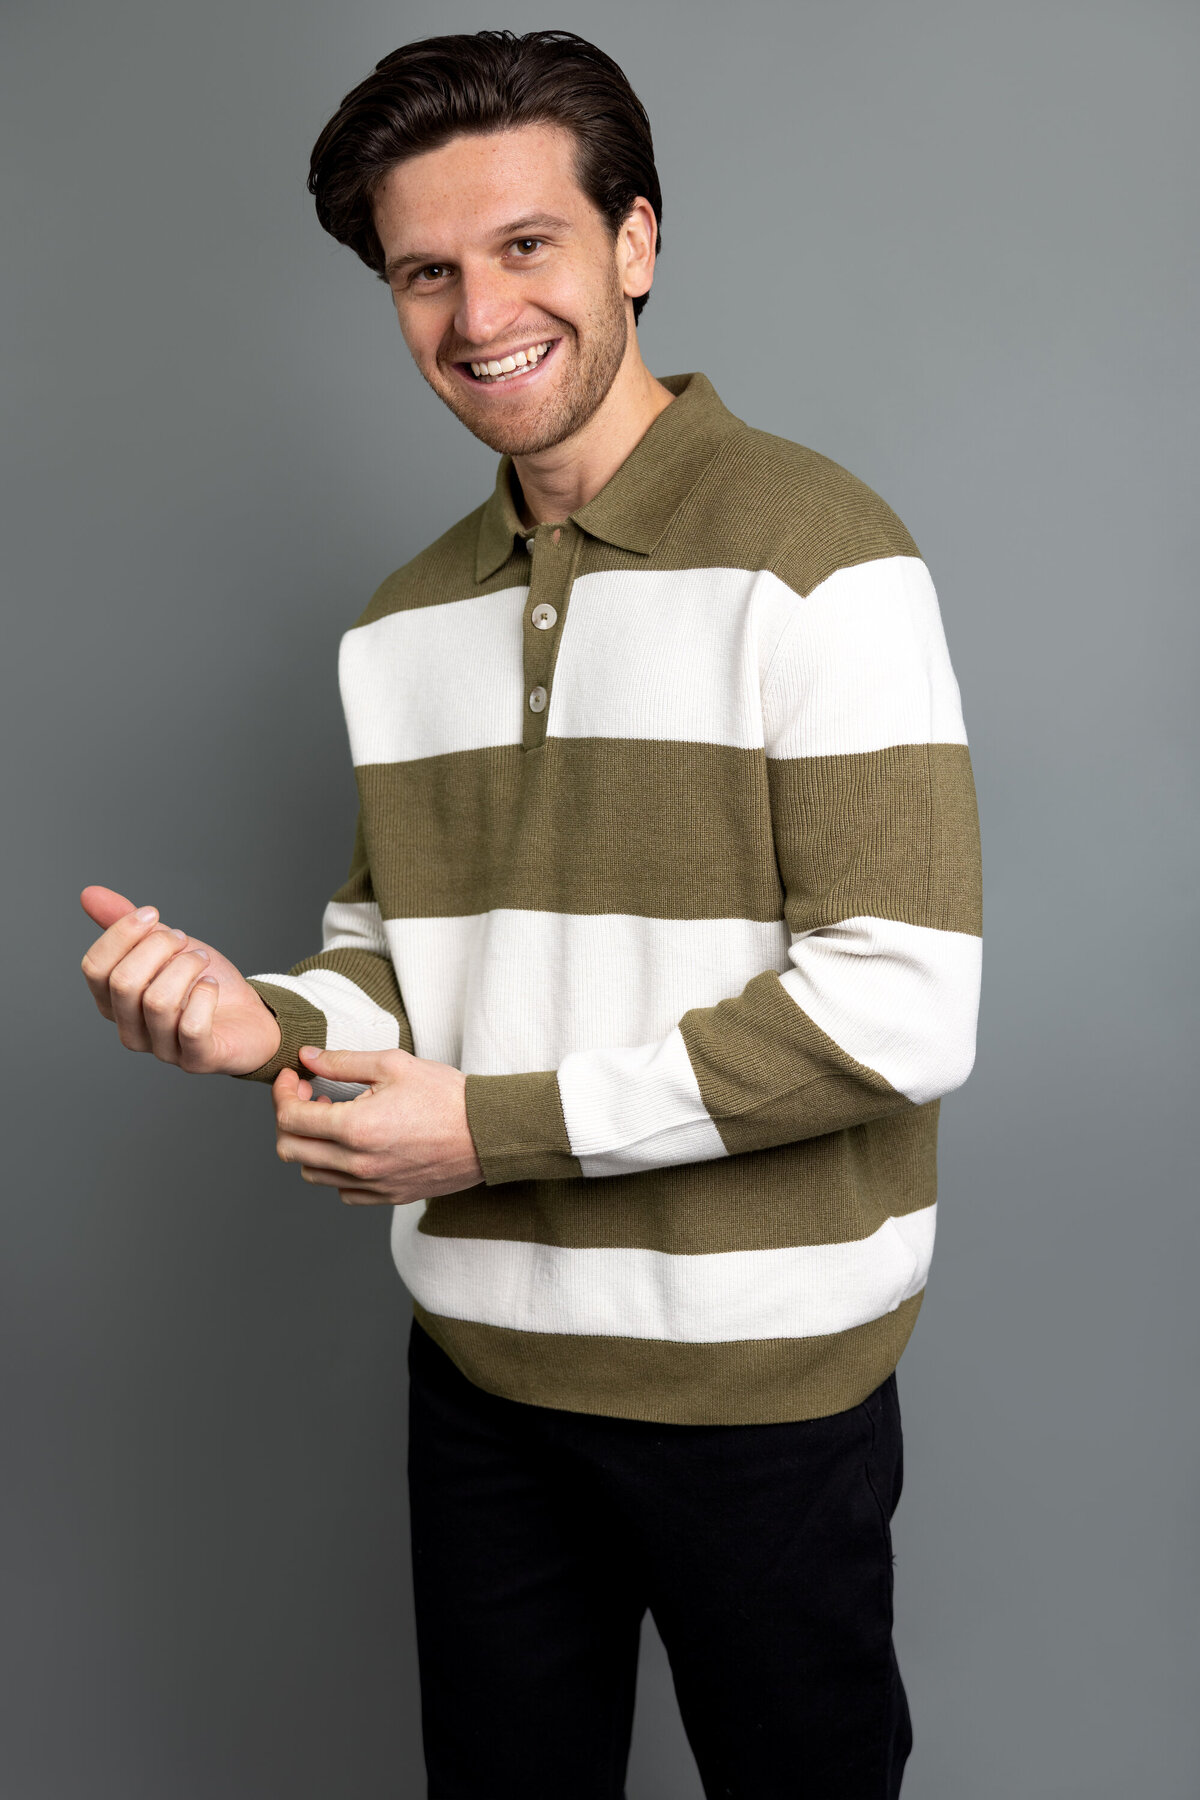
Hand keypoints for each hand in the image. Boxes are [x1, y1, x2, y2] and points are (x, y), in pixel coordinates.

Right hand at [80, 884, 281, 1075]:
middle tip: (183, 938)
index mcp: (113, 1003)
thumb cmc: (202, 983)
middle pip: (123, 982)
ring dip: (186, 967)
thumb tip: (89, 894)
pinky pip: (190, 1026)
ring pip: (157, 1001)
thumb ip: (127, 926)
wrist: (250, 1015)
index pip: (94, 967)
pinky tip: (211, 985)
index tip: (153, 913)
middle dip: (158, 947)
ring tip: (202, 960)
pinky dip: (205, 996)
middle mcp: (129, 1029)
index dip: (122, 933)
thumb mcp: (166, 947)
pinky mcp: (196, 1060)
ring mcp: (161, 1049)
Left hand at [272, 1046, 484, 1205]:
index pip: (290, 1117)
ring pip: (312, 1173)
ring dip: (310, 1144)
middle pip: (291, 1149)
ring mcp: (372, 1185)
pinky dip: (335, 1169)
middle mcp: (358, 1163)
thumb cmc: (446, 1095)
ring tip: (332, 1119)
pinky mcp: (387, 1197)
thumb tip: (307, 1057)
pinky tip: (352, 1146)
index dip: (283, 1092)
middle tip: (308, 1095)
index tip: (294, 1077)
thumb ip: (343, 1062)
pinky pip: (341, 1191)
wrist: (488, 1133)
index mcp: (356, 1127)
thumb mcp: (393, 1065)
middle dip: (288, 1118)